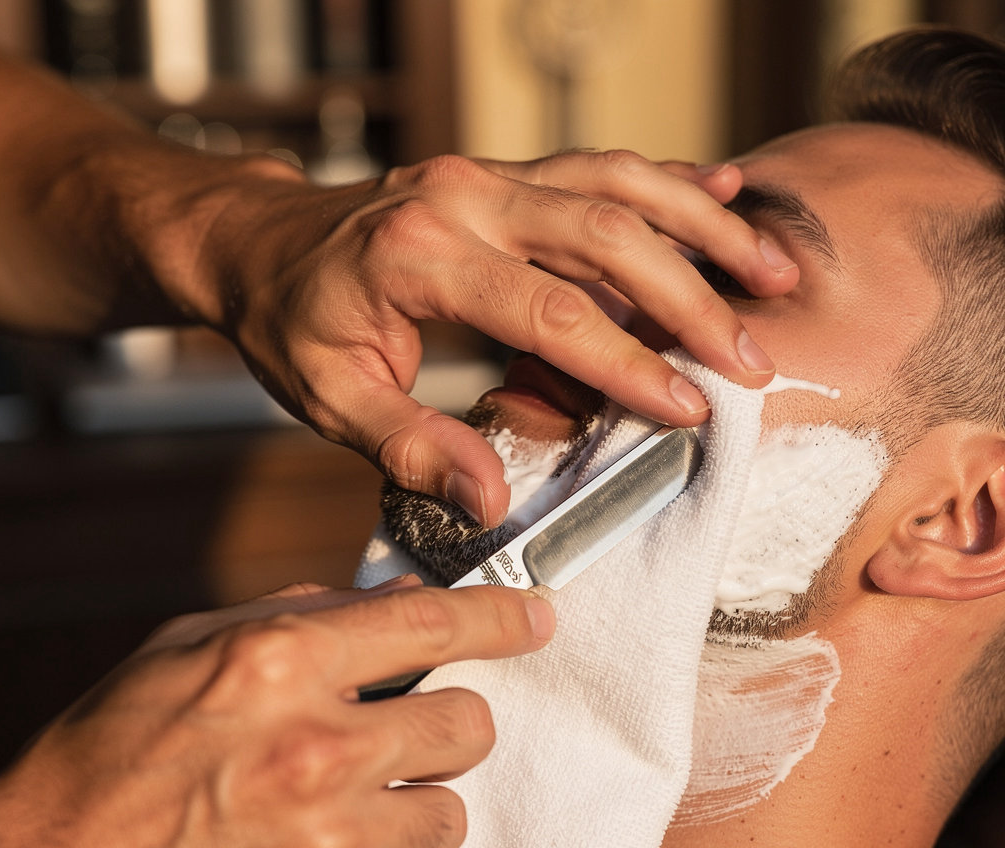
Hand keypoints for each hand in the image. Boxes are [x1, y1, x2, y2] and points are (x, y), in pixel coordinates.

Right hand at [0, 579, 553, 847]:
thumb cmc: (110, 755)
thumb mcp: (190, 648)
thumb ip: (302, 616)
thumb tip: (396, 601)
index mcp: (279, 665)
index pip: (431, 624)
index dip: (500, 617)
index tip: (536, 618)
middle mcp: (318, 751)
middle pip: (469, 723)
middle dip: (448, 721)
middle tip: (403, 732)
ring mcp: (333, 846)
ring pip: (449, 811)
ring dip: (410, 802)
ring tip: (343, 807)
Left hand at [176, 150, 796, 527]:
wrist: (255, 242)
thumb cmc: (288, 321)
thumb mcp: (326, 398)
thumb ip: (409, 447)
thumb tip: (491, 501)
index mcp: (419, 257)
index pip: (549, 311)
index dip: (626, 363)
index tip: (688, 407)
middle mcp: (463, 199)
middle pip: (605, 236)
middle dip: (689, 299)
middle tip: (749, 358)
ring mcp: (485, 176)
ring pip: (617, 185)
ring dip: (701, 226)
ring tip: (771, 272)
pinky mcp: (499, 175)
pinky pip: (596, 166)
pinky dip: (665, 180)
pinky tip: (723, 190)